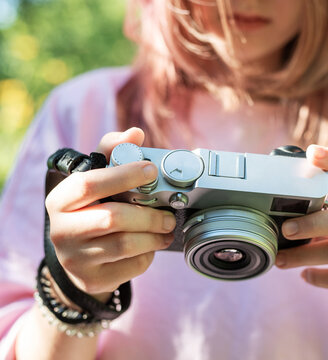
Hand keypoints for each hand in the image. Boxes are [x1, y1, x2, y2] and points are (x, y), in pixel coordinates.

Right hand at [45, 128, 175, 299]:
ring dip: (155, 235)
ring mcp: (75, 258)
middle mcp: (62, 230)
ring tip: (166, 228)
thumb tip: (135, 133)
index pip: (89, 183)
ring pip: (126, 244)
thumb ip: (112, 154)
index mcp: (61, 200)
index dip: (123, 175)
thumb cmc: (91, 212)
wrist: (78, 261)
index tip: (151, 170)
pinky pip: (132, 266)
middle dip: (149, 215)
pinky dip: (149, 254)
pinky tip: (152, 246)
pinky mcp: (93, 278)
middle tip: (169, 213)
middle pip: (113, 218)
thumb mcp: (96, 182)